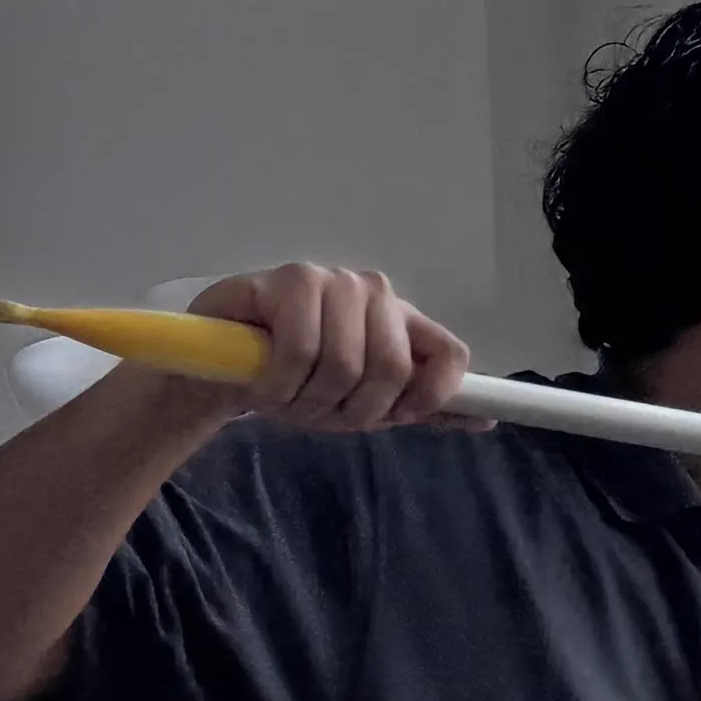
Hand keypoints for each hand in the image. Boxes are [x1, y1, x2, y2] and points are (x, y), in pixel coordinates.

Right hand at [191, 263, 470, 434]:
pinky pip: (300, 350)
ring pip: (344, 363)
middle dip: (350, 410)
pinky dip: (278, 386)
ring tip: (285, 397)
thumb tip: (485, 420)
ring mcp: (330, 281)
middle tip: (316, 411)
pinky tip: (262, 385)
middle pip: (391, 368)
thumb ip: (416, 408)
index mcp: (400, 321)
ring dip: (307, 402)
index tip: (394, 418)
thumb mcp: (358, 405)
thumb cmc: (293, 383)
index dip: (430, 395)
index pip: (449, 353)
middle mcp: (372, 293)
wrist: (215, 372)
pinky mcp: (284, 280)